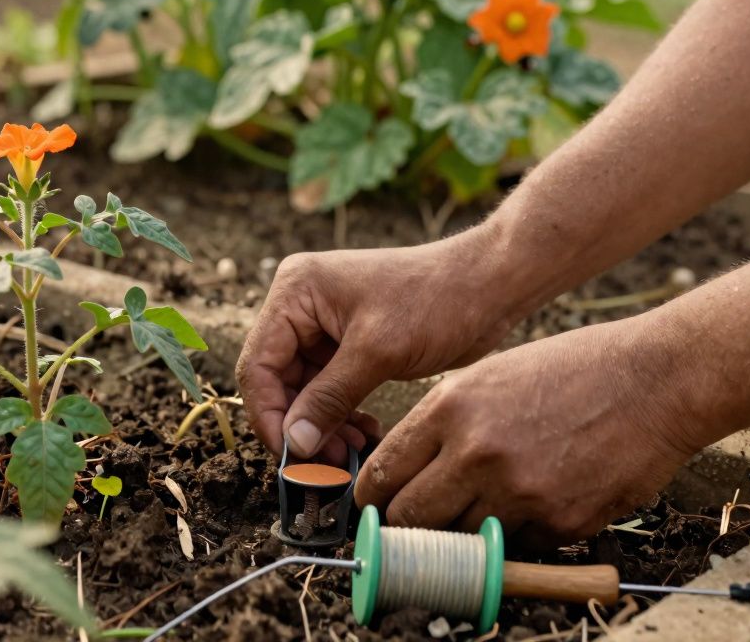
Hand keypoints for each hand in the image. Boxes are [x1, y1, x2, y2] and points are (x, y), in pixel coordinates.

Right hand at [236, 228, 523, 462]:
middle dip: (300, 425)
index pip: (259, 364)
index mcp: (296, 292)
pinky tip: (363, 435)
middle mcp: (301, 305)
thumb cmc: (436, 300)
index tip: (291, 458)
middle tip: (326, 465)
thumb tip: (294, 444)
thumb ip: (329, 398)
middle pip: (277, 380)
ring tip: (350, 453)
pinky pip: (329, 389)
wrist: (490, 284)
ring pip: (303, 391)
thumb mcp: (377, 352)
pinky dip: (340, 416)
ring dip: (322, 426)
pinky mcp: (348, 344)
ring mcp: (324, 325)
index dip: (269, 416)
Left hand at [353, 316, 714, 544]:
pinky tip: (541, 495)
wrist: (656, 381)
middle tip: (417, 521)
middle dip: (409, 524)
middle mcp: (477, 453)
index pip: (383, 473)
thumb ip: (442, 423)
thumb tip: (403, 473)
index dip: (372, 497)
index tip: (373, 507)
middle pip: (412, 518)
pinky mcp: (560, 522)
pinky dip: (520, 531)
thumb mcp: (490, 374)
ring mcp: (520, 492)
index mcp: (451, 408)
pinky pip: (518, 544)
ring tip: (492, 499)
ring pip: (463, 538)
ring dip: (468, 530)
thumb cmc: (572, 370)